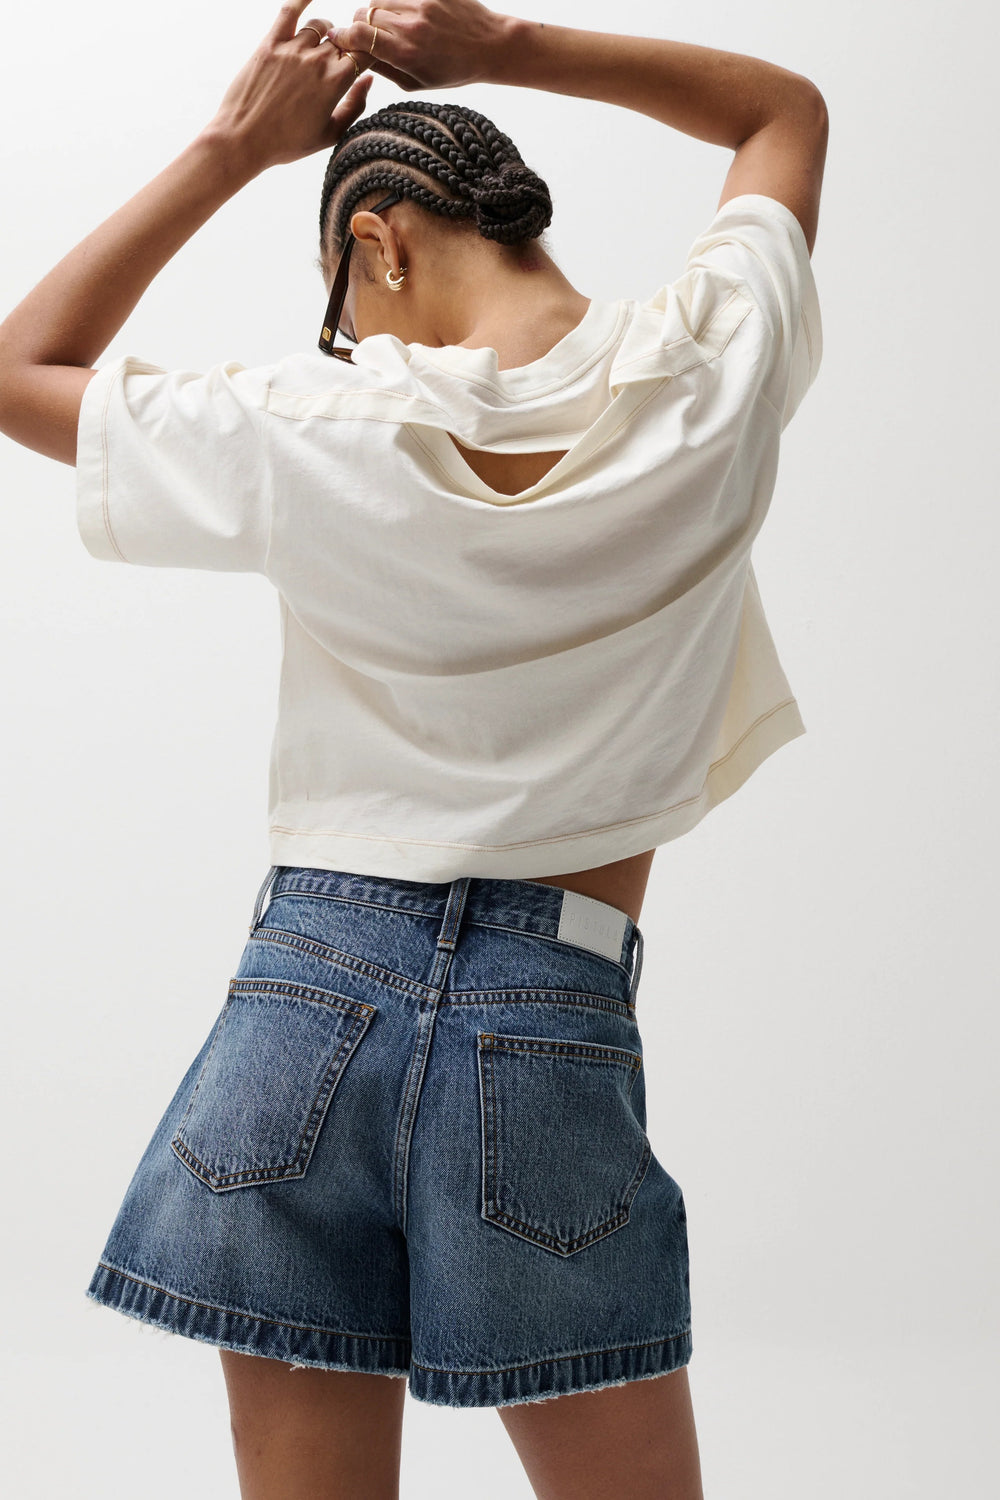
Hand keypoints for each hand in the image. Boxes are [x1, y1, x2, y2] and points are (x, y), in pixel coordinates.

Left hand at [205, 1, 375, 171]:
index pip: (364, 52)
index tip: (366, 57)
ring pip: (319, 26)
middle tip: (341, 56)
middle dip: (346, 44)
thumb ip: (355, 106)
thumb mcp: (330, 134)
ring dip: (325, 32)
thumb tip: (368, 79)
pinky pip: (289, 11)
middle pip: (342, 39)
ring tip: (321, 43)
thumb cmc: (287, 143)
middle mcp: (316, 61)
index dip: (369, 51)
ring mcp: (292, 50)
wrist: (244, 140)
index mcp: (336, 83)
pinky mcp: (270, 44)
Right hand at [328, 0, 508, 91]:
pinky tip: (406, 14)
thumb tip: (357, 56)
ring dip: (377, 11)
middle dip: (360, 25)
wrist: (490, 46)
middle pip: (365, 14)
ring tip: (390, 25)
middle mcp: (411, 25)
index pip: (360, 35)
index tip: (337, 39)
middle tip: (368, 36)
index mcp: (406, 53)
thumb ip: (385, 69)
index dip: (343, 36)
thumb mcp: (417, 83)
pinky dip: (394, 2)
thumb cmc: (453, 71)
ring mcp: (421, 3)